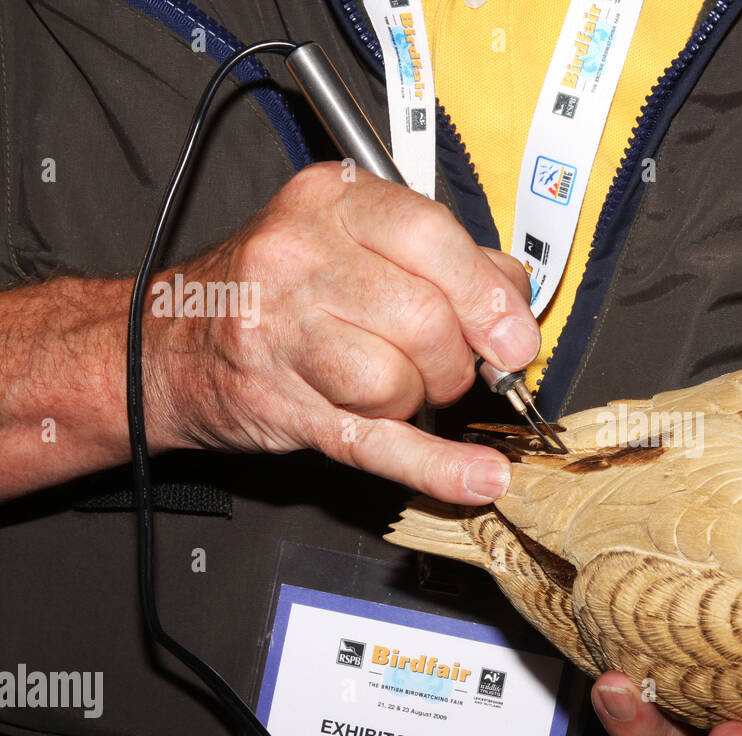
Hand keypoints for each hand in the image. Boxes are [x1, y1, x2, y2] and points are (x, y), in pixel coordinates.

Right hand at [149, 162, 536, 503]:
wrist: (174, 341)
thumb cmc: (280, 287)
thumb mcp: (355, 237)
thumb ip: (446, 258)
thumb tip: (515, 304)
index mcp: (330, 202)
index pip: (430, 237)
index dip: (486, 294)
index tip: (514, 336)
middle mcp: (296, 258)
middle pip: (423, 318)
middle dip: (455, 357)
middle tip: (446, 365)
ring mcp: (280, 334)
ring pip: (397, 380)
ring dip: (420, 396)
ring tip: (397, 384)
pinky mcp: (283, 407)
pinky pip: (377, 443)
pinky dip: (437, 467)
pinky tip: (478, 476)